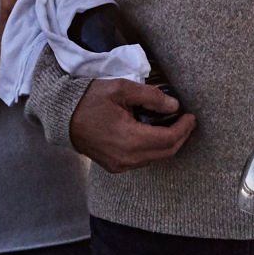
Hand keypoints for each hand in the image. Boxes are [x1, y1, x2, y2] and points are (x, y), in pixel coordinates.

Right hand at [69, 79, 195, 172]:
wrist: (62, 116)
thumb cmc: (90, 99)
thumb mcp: (121, 89)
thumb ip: (150, 96)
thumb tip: (174, 106)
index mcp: (130, 139)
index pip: (168, 140)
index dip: (184, 128)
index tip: (191, 116)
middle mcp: (127, 158)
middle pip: (165, 153)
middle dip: (180, 137)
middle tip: (187, 121)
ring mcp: (120, 165)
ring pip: (154, 158)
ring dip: (167, 144)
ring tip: (173, 125)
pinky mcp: (114, 166)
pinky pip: (141, 160)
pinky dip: (153, 148)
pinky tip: (153, 134)